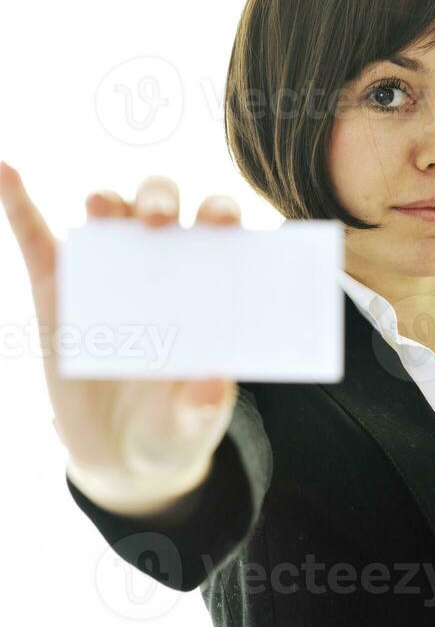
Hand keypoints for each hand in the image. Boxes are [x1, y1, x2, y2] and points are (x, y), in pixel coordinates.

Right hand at [0, 164, 242, 502]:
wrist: (123, 455)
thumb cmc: (174, 426)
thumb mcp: (192, 423)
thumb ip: (202, 406)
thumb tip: (212, 385)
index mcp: (203, 285)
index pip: (217, 233)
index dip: (221, 214)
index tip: (222, 221)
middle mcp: (158, 265)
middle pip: (159, 209)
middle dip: (160, 200)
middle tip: (158, 220)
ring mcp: (105, 274)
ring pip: (106, 216)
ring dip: (105, 201)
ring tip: (101, 207)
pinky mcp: (56, 290)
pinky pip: (33, 237)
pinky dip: (16, 201)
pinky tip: (5, 170)